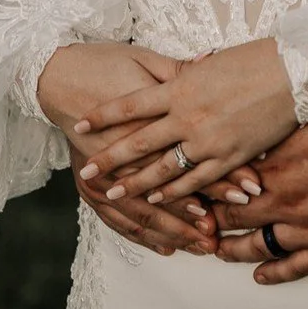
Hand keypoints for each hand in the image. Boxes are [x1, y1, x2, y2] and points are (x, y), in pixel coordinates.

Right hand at [38, 43, 216, 257]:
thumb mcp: (147, 61)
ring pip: (146, 212)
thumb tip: (212, 61)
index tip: (249, 188)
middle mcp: (128, 150)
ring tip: (202, 244)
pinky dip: (144, 235)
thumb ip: (181, 72)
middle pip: (171, 187)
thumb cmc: (105, 62)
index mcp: (147, 117)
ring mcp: (107, 172)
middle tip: (232, 224)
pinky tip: (165, 247)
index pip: (191, 152)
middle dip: (203, 209)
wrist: (59, 74)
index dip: (222, 172)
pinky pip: (119, 219)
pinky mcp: (90, 184)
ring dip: (176, 230)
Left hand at [76, 39, 295, 204]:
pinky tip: (158, 199)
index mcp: (181, 88)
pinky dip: (173, 192)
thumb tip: (170, 80)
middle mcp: (187, 117)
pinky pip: (194, 181)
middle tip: (87, 170)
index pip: (131, 103)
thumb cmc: (256, 59)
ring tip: (114, 192)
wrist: (293, 73)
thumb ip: (187, 77)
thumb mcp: (212, 63)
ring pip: (162, 169)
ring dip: (135, 183)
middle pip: (138, 142)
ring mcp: (207, 141)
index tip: (80, 122)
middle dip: (109, 158)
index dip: (103, 115)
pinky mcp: (228, 158)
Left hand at [208, 112, 307, 284]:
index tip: (192, 190)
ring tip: (218, 249)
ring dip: (234, 250)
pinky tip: (260, 276)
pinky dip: (275, 274)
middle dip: (212, 221)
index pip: (229, 184)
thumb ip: (273, 136)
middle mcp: (288, 199)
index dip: (206, 189)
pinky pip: (296, 267)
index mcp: (280, 165)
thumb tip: (243, 137)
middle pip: (236, 218)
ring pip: (259, 247)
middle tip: (195, 222)